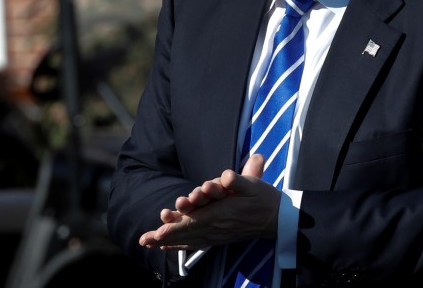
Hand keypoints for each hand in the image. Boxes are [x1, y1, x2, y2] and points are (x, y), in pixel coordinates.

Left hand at [138, 154, 280, 249]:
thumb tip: (227, 176)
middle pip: (186, 233)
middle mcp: (217, 227)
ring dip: (169, 241)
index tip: (159, 231)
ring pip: (189, 239)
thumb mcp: (253, 184)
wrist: (278, 219)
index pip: (194, 221)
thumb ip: (239, 179)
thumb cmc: (263, 197)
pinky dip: (182, 245)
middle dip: (165, 235)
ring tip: (150, 242)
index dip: (176, 226)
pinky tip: (170, 246)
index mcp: (221, 213)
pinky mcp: (220, 238)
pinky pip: (197, 243)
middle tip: (145, 240)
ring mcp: (218, 235)